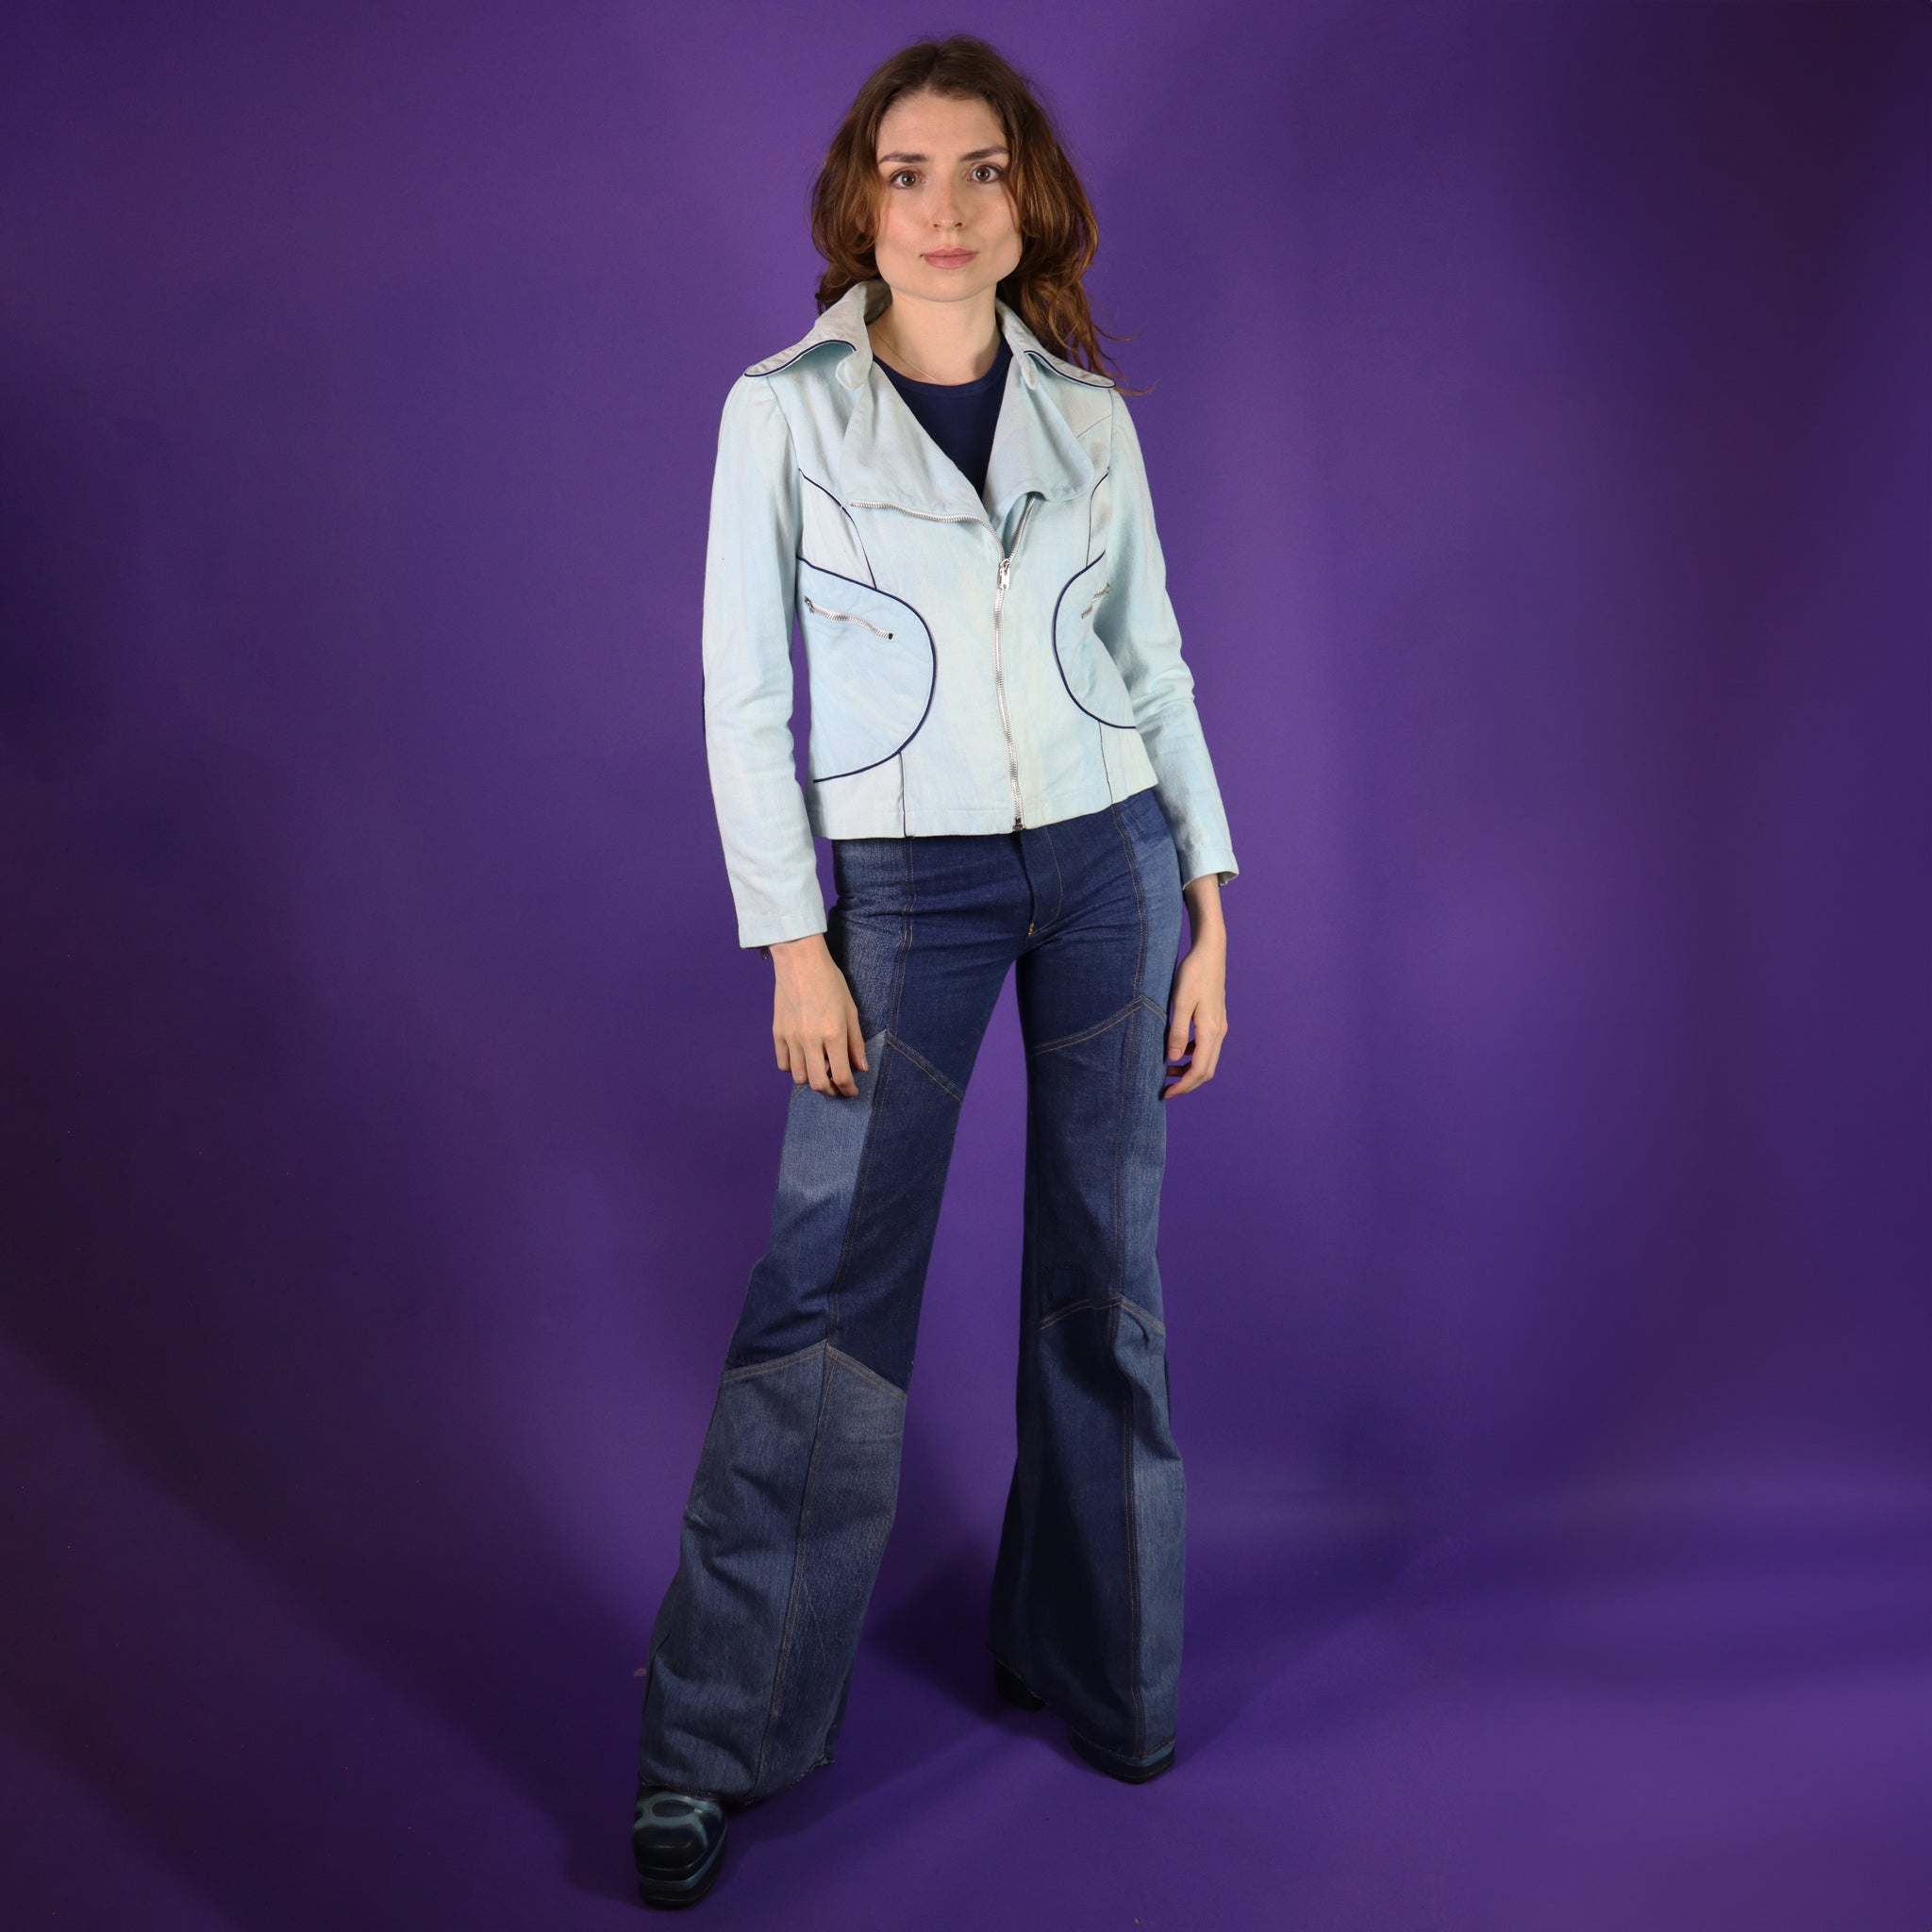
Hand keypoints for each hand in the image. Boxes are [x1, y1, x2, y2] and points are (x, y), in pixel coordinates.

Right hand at [766, 934, 867, 1095]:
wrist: (799, 961)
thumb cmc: (830, 982)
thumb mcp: (850, 1010)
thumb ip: (856, 1042)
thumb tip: (861, 1068)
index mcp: (834, 1034)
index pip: (841, 1076)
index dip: (849, 1090)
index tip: (852, 1091)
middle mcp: (811, 1040)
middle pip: (818, 1084)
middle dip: (831, 1091)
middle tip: (837, 1086)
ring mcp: (791, 1037)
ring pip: (799, 1077)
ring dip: (812, 1080)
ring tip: (820, 1070)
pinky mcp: (777, 1033)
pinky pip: (783, 1064)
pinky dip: (794, 1068)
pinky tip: (804, 1059)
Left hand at [1163, 877, 1227, 1098]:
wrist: (1210, 952)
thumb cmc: (1193, 973)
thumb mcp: (1180, 1001)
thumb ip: (1177, 1031)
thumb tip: (1171, 1059)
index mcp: (1211, 1030)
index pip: (1199, 1070)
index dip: (1183, 1086)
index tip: (1166, 1093)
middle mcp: (1219, 1032)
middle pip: (1206, 1070)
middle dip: (1187, 1083)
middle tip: (1165, 1089)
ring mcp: (1219, 1026)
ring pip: (1207, 1059)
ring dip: (1189, 1070)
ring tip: (1166, 1070)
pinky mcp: (1215, 1020)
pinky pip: (1206, 1047)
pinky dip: (1192, 1056)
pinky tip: (1175, 1051)